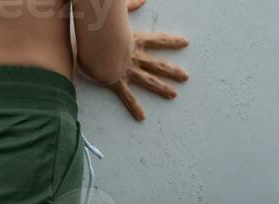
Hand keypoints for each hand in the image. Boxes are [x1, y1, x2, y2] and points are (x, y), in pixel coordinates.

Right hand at [110, 0, 188, 121]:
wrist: (92, 45)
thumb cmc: (101, 26)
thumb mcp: (117, 12)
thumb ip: (130, 5)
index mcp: (135, 40)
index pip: (159, 40)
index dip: (172, 41)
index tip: (185, 42)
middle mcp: (135, 57)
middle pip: (159, 64)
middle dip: (173, 71)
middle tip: (186, 77)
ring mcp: (128, 70)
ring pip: (149, 81)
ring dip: (162, 88)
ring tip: (174, 94)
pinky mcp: (117, 82)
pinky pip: (127, 97)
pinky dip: (134, 107)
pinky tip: (142, 116)